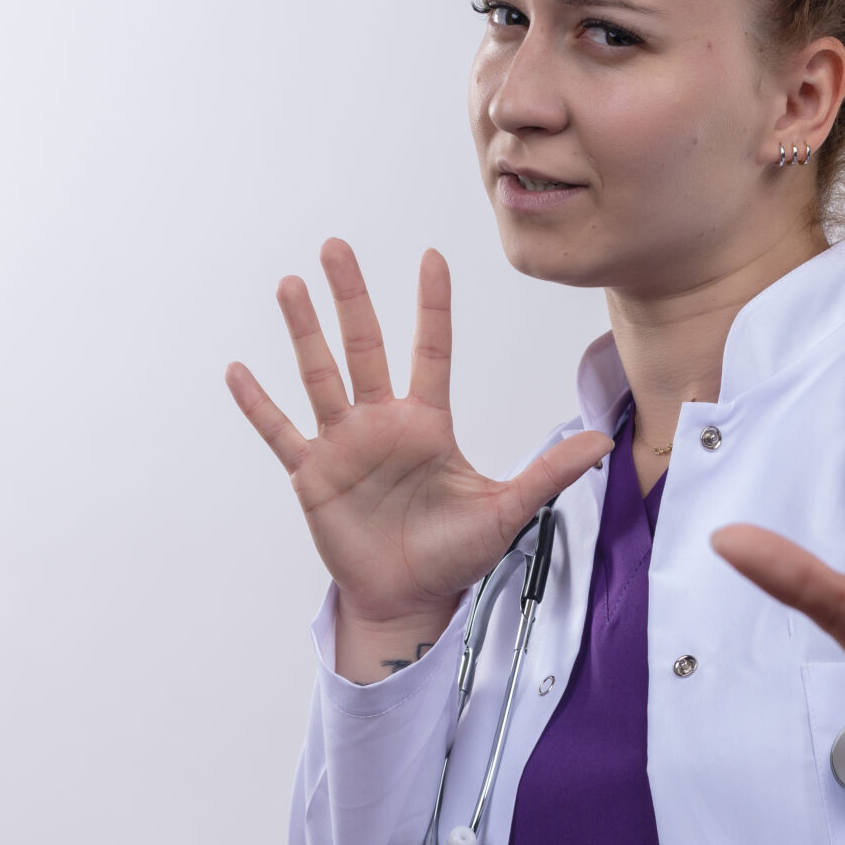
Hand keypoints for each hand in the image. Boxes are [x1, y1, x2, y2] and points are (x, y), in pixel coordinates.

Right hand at [227, 241, 611, 664]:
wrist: (410, 598)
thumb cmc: (456, 554)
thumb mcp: (508, 510)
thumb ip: (549, 473)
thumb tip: (605, 442)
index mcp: (427, 423)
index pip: (431, 350)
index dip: (431, 305)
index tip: (430, 256)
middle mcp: (382, 422)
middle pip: (364, 346)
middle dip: (352, 297)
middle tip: (337, 245)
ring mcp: (343, 445)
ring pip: (320, 376)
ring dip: (305, 333)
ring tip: (291, 285)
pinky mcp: (313, 475)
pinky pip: (281, 432)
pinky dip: (259, 404)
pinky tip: (239, 371)